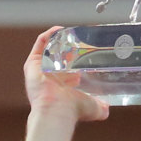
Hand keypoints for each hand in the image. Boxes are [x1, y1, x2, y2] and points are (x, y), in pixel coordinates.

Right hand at [24, 26, 109, 140]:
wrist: (57, 109)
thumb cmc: (72, 110)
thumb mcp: (92, 108)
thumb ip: (101, 108)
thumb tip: (107, 110)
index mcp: (61, 89)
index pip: (67, 72)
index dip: (77, 63)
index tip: (87, 55)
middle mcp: (49, 79)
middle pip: (58, 60)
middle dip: (68, 50)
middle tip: (80, 44)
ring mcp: (40, 70)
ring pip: (48, 50)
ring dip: (58, 41)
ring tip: (69, 34)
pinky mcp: (33, 63)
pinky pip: (40, 44)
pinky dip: (49, 35)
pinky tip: (59, 29)